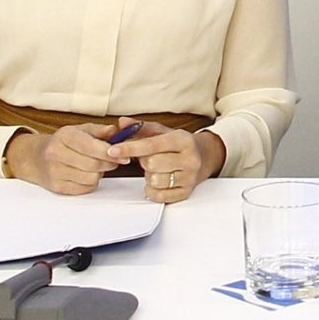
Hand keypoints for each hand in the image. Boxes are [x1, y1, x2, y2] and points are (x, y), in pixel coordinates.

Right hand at [4, 124, 120, 195]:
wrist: (36, 157)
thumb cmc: (63, 142)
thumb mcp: (80, 130)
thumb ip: (100, 131)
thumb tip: (117, 132)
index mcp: (64, 136)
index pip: (90, 146)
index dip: (109, 152)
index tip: (123, 154)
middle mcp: (56, 154)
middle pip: (93, 164)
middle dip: (109, 163)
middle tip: (115, 160)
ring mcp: (55, 172)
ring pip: (90, 178)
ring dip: (100, 173)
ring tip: (97, 165)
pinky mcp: (57, 187)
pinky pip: (84, 189)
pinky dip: (91, 182)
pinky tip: (88, 174)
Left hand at [108, 119, 225, 202]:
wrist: (205, 157)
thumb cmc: (180, 144)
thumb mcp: (163, 132)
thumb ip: (141, 128)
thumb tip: (122, 123)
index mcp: (183, 140)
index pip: (152, 145)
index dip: (130, 148)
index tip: (113, 150)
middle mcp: (189, 159)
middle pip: (151, 163)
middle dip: (144, 161)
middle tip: (149, 157)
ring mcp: (189, 177)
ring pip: (154, 180)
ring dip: (148, 175)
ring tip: (156, 169)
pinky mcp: (185, 192)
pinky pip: (158, 196)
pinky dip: (152, 189)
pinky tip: (158, 180)